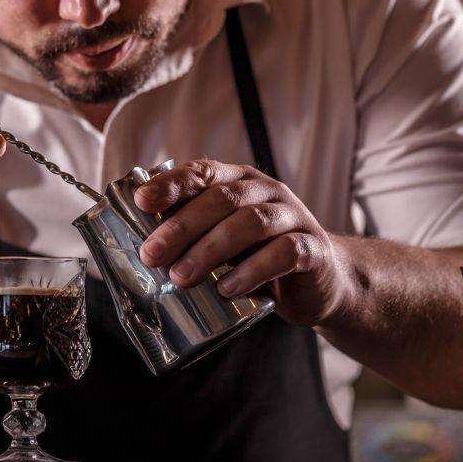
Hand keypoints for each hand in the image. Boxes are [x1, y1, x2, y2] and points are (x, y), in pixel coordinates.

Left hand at [133, 160, 354, 326]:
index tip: (141, 202)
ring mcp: (293, 217)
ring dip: (210, 250)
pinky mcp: (312, 249)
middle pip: (221, 199)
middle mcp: (266, 192)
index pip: (202, 172)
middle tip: (152, 255)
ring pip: (250, 223)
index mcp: (239, 182)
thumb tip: (141, 248)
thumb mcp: (223, 241)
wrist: (320, 283)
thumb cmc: (259, 258)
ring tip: (182, 277)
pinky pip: (283, 253)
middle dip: (182, 227)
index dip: (171, 184)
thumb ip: (193, 235)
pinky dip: (252, 271)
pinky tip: (227, 289)